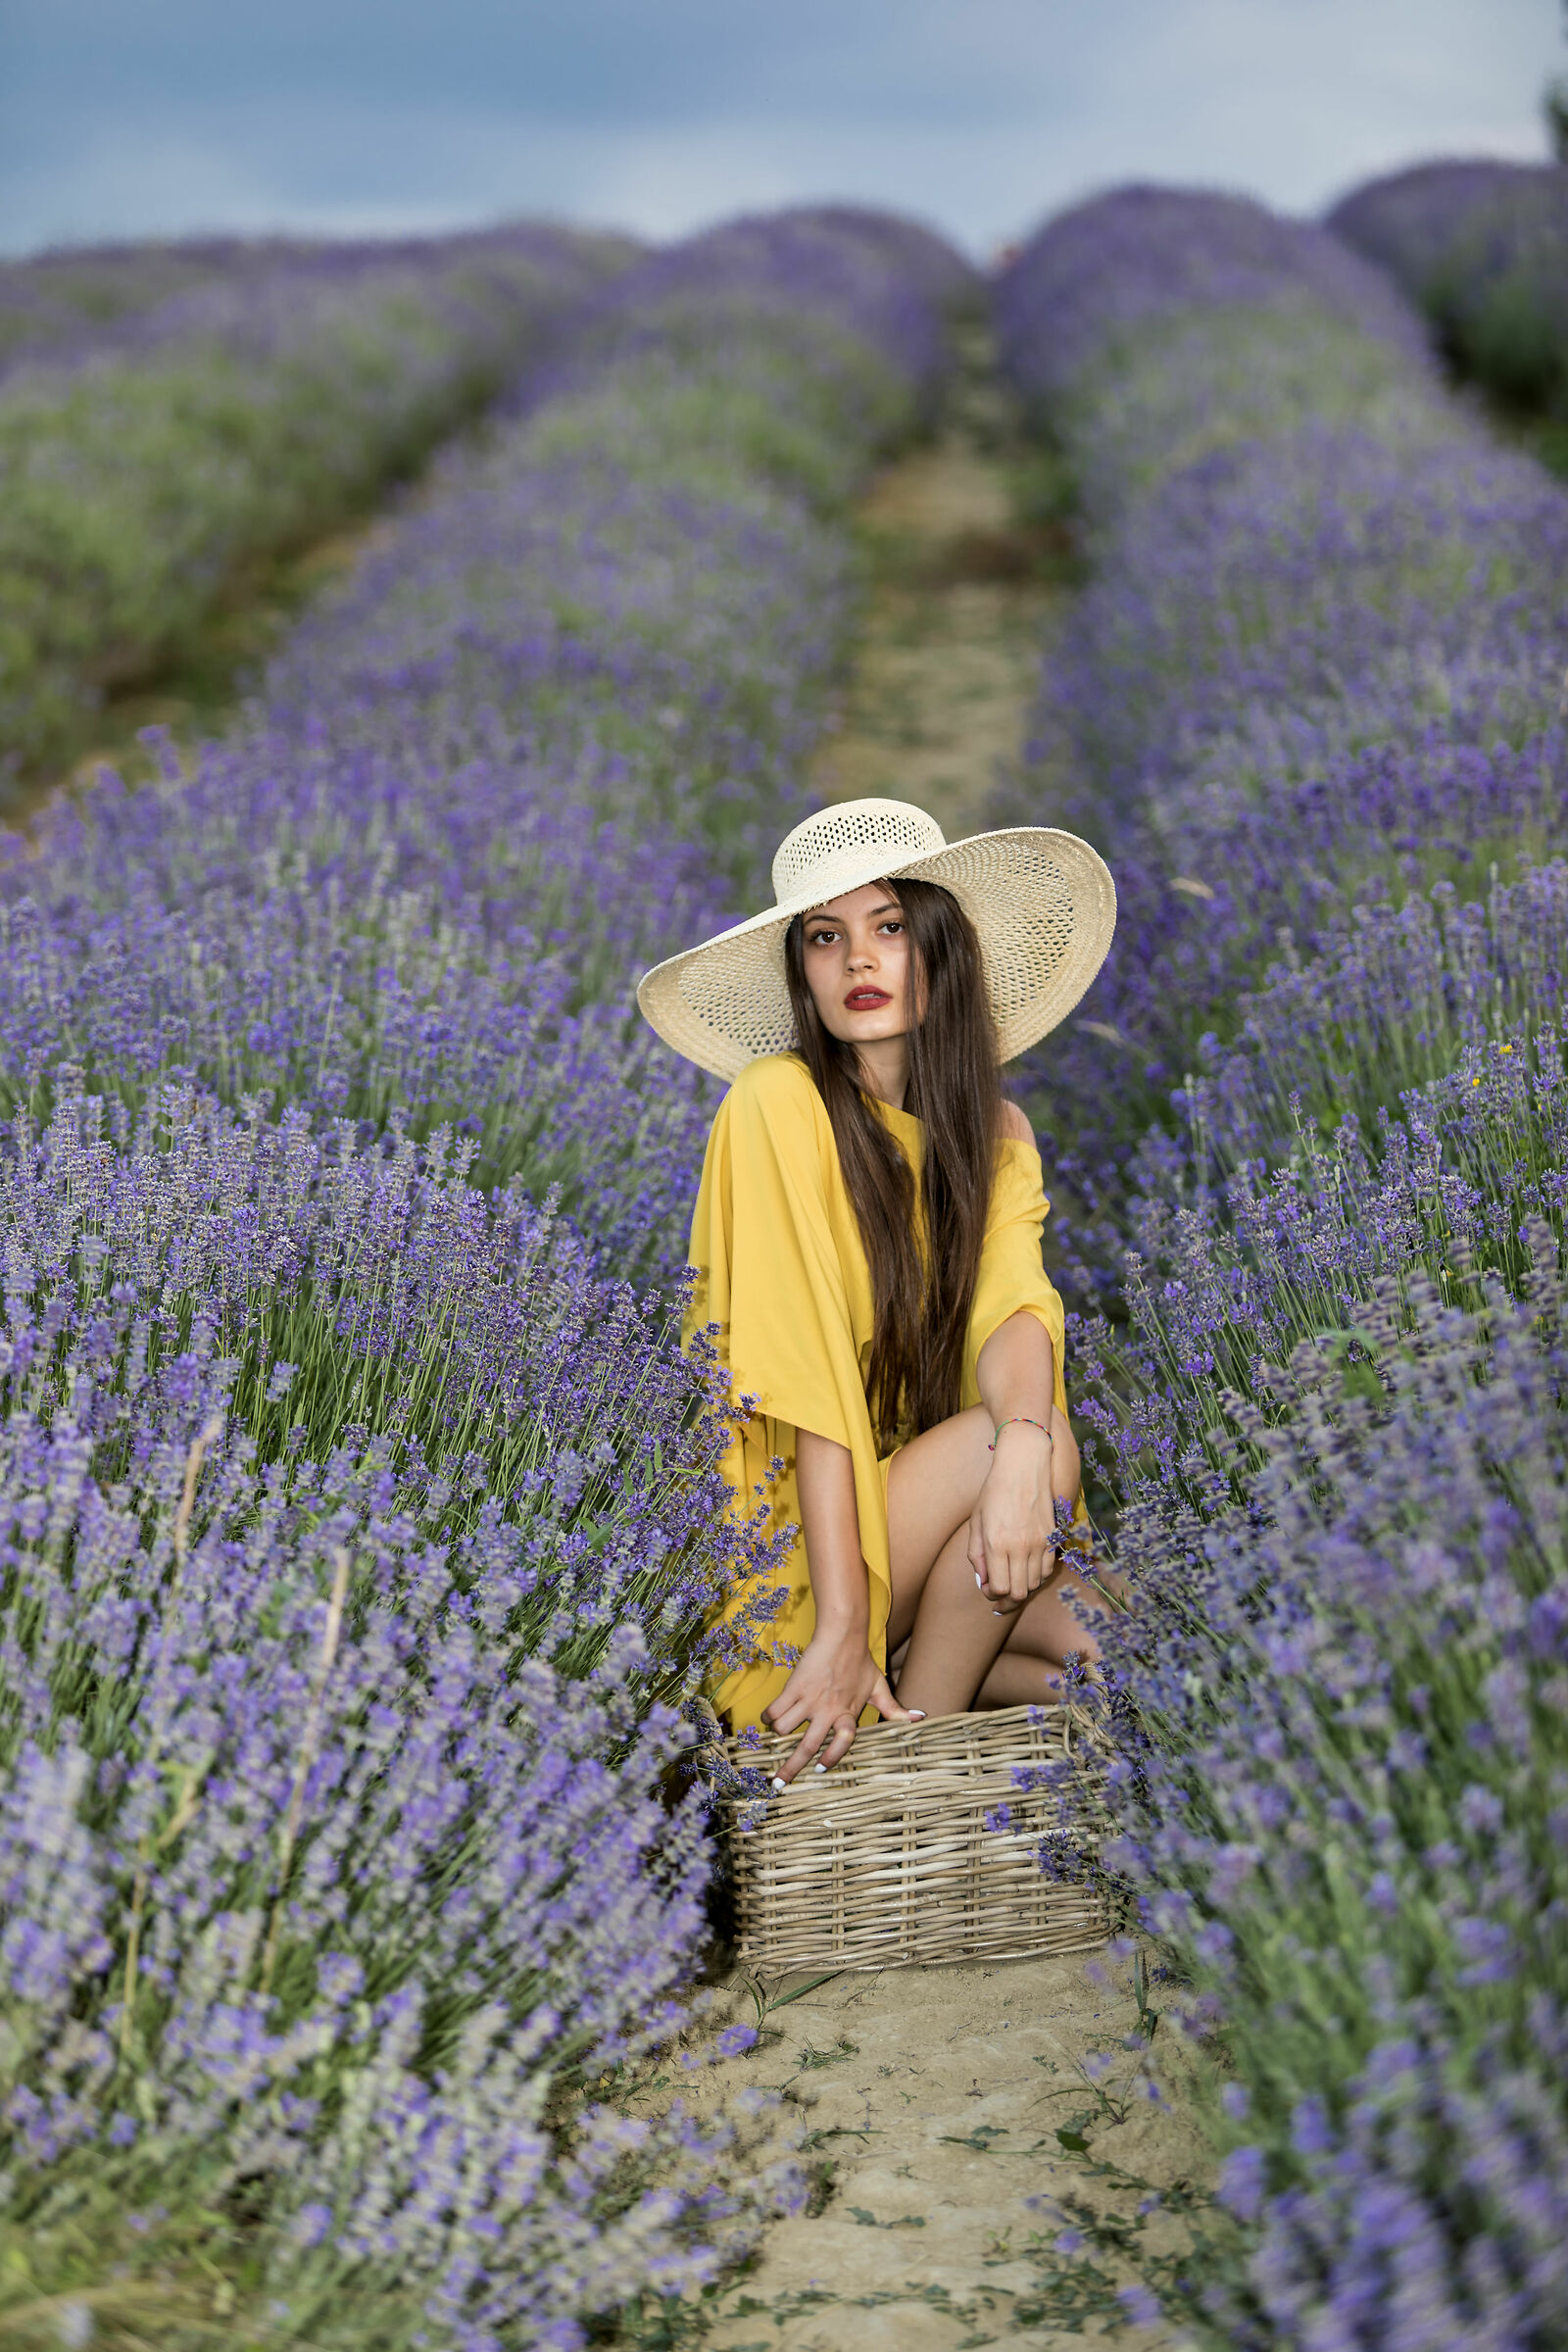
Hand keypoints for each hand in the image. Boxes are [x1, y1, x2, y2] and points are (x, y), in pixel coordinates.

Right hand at [763, 1622, 914, 1781]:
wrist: (842, 1634)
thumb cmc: (861, 1661)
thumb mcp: (879, 1686)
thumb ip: (894, 1709)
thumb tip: (920, 1718)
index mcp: (848, 1713)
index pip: (842, 1742)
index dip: (831, 1757)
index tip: (819, 1769)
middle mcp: (828, 1710)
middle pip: (807, 1746)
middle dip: (791, 1768)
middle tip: (778, 1784)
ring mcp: (809, 1699)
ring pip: (784, 1728)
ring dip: (777, 1735)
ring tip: (774, 1736)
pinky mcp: (794, 1686)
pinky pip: (775, 1709)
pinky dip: (768, 1716)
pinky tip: (767, 1717)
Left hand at [969, 1420, 1059, 1612]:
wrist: (1024, 1465)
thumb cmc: (994, 1491)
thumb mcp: (976, 1521)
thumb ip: (977, 1554)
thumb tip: (983, 1581)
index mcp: (997, 1543)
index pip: (998, 1588)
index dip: (991, 1595)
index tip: (987, 1589)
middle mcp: (1020, 1546)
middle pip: (1019, 1593)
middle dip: (1006, 1601)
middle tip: (999, 1599)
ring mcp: (1039, 1542)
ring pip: (1035, 1584)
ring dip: (1022, 1588)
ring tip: (1012, 1582)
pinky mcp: (1052, 1537)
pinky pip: (1048, 1569)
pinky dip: (1037, 1577)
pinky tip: (1027, 1571)